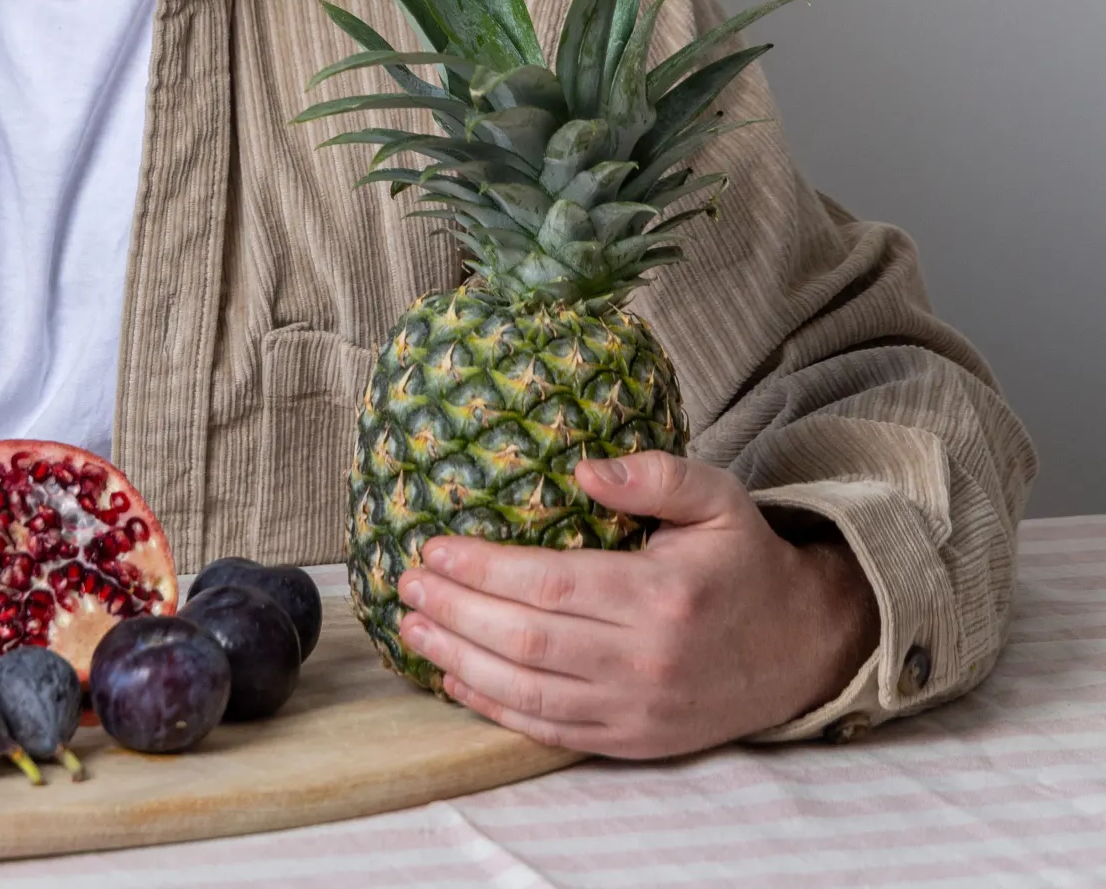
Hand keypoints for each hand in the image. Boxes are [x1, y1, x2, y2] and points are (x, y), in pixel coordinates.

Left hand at [394, 452, 879, 757]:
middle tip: (406, 585)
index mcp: (663, 595)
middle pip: (528, 641)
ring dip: (459, 661)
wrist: (803, 647)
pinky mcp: (634, 741)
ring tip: (412, 628)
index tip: (432, 548)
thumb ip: (654, 474)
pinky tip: (453, 678)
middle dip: (455, 612)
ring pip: (529, 692)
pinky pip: (550, 731)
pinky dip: (494, 709)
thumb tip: (581, 469)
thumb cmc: (743, 561)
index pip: (551, 582)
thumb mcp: (718, 497)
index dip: (483, 569)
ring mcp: (639, 708)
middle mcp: (648, 659)